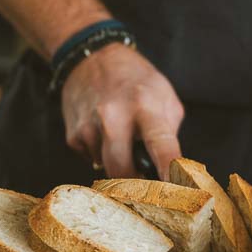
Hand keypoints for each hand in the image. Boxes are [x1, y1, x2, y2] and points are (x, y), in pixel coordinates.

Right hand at [61, 43, 183, 179]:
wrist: (92, 58)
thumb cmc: (136, 80)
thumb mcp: (164, 96)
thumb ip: (169, 132)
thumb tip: (169, 171)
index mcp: (145, 105)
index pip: (161, 145)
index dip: (170, 172)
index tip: (179, 193)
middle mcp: (113, 116)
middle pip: (123, 171)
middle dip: (136, 182)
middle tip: (148, 180)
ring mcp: (89, 127)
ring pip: (106, 169)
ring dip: (119, 165)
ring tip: (125, 141)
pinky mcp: (73, 136)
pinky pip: (92, 160)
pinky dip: (102, 156)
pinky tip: (106, 135)